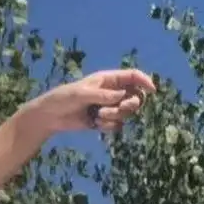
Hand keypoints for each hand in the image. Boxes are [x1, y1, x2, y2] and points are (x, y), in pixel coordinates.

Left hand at [27, 68, 155, 135]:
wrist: (51, 116)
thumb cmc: (63, 98)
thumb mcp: (81, 93)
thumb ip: (102, 95)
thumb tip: (120, 96)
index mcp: (108, 79)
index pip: (132, 76)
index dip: (144, 81)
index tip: (152, 90)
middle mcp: (112, 92)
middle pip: (135, 97)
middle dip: (130, 104)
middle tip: (120, 109)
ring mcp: (109, 107)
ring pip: (126, 113)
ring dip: (115, 116)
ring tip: (98, 116)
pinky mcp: (103, 121)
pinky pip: (116, 125)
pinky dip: (108, 127)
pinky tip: (96, 124)